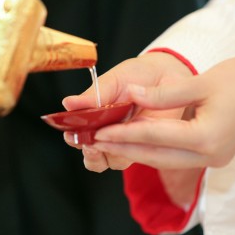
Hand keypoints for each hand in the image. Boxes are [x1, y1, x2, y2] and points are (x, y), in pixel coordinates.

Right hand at [62, 51, 193, 171]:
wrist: (167, 73)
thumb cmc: (137, 75)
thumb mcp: (113, 81)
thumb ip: (94, 95)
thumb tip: (67, 103)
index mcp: (96, 117)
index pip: (79, 135)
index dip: (74, 138)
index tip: (70, 134)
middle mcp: (109, 133)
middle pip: (93, 156)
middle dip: (89, 154)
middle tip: (89, 144)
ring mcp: (127, 140)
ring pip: (112, 161)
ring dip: (105, 156)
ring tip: (105, 145)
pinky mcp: (146, 144)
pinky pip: (135, 155)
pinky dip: (129, 152)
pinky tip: (128, 141)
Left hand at [89, 49, 234, 169]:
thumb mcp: (202, 82)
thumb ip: (163, 94)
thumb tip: (131, 95)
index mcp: (206, 138)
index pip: (153, 137)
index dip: (123, 134)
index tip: (99, 133)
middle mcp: (209, 155)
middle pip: (156, 156)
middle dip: (124, 148)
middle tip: (97, 142)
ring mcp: (213, 158)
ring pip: (165, 159)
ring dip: (138, 151)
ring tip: (112, 143)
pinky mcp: (214, 153)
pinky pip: (177, 156)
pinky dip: (155, 149)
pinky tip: (140, 142)